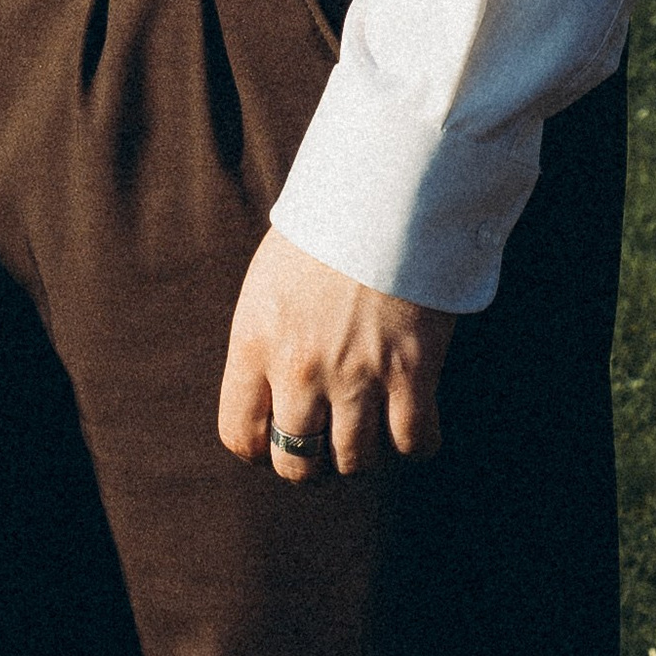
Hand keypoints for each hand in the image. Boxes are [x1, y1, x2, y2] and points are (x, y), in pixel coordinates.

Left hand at [217, 226, 454, 479]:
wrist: (383, 193)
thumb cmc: (326, 230)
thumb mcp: (269, 281)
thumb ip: (265, 339)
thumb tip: (271, 389)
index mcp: (254, 342)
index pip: (240, 434)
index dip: (261, 450)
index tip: (278, 441)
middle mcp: (298, 368)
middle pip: (296, 463)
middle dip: (312, 463)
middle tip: (328, 442)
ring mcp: (356, 375)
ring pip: (355, 463)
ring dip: (363, 454)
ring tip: (370, 430)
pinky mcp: (411, 372)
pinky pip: (412, 443)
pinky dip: (415, 443)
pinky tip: (413, 422)